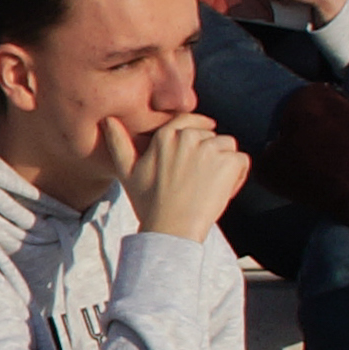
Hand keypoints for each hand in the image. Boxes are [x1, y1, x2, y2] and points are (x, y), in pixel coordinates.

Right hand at [118, 111, 250, 243]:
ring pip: (228, 147)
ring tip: (210, 187)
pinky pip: (241, 161)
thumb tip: (107, 119)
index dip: (197, 136)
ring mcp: (210, 148)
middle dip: (210, 154)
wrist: (170, 229)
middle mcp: (189, 136)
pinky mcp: (228, 162)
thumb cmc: (148, 204)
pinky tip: (223, 192)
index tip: (199, 151)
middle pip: (211, 136)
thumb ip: (118, 142)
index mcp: (166, 135)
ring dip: (224, 164)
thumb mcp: (127, 171)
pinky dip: (238, 176)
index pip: (190, 121)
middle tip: (198, 182)